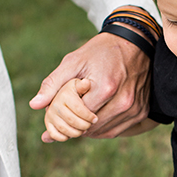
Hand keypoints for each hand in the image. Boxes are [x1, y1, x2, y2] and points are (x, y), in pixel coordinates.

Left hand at [30, 28, 151, 139]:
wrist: (133, 43)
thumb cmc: (101, 51)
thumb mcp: (74, 61)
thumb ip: (53, 83)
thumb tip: (35, 105)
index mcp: (105, 88)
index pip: (76, 116)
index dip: (63, 116)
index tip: (57, 111)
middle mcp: (123, 101)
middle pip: (89, 127)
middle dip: (73, 124)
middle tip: (65, 116)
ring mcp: (134, 108)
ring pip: (102, 133)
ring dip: (87, 129)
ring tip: (79, 115)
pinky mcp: (141, 112)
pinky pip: (116, 131)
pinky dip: (101, 130)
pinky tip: (92, 120)